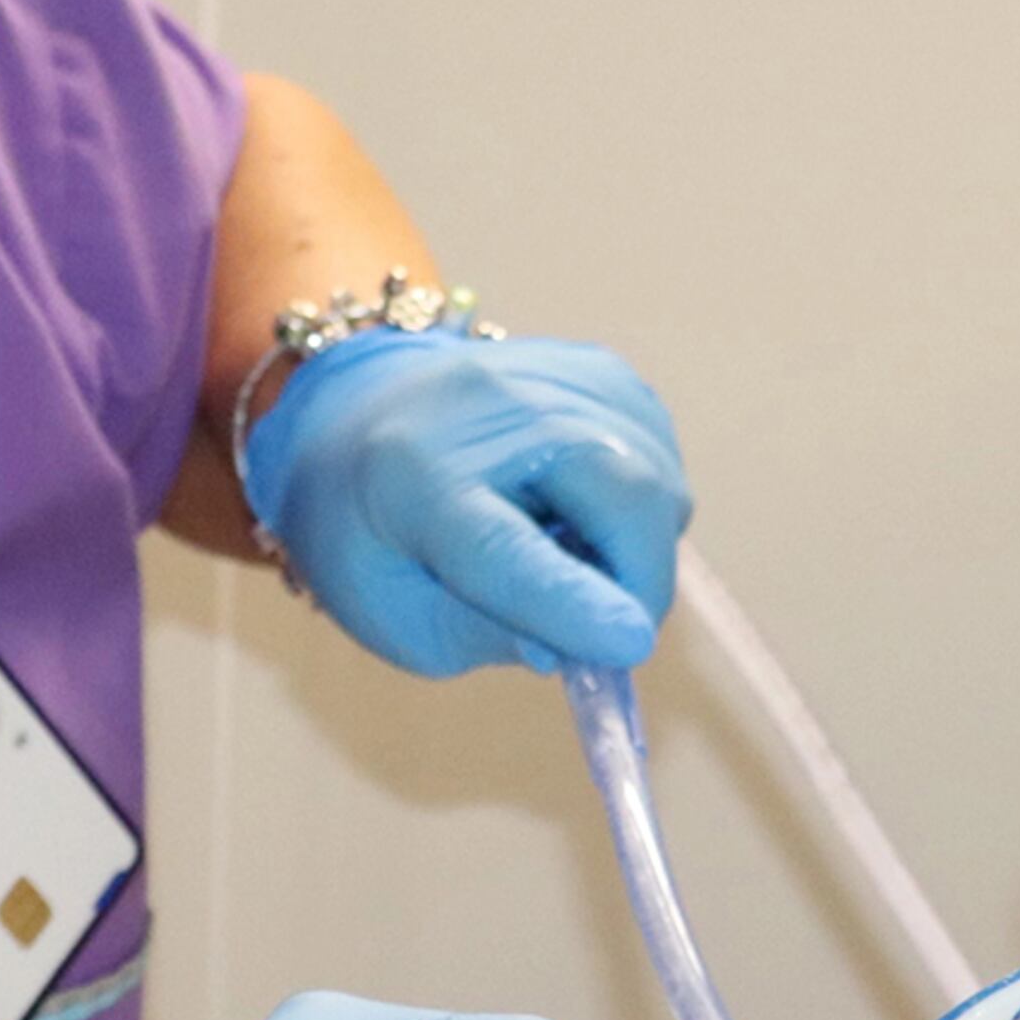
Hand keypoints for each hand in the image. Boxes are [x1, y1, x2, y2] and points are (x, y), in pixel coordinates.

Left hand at [236, 331, 690, 677]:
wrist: (359, 411)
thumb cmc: (373, 532)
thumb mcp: (394, 616)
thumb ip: (484, 637)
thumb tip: (583, 649)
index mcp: (412, 479)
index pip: (503, 546)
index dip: (568, 598)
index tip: (630, 644)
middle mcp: (487, 408)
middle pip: (619, 492)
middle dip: (642, 584)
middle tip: (613, 636)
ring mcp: (552, 375)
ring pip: (656, 482)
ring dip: (635, 548)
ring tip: (563, 552)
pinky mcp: (600, 370)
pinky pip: (660, 459)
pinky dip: (638, 507)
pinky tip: (579, 508)